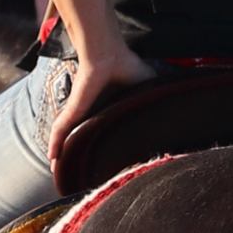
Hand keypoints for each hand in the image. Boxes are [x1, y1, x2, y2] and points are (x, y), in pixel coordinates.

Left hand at [44, 42, 152, 180]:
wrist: (110, 53)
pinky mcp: (73, 109)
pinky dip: (55, 144)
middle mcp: (91, 115)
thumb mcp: (148, 89)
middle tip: (80, 180)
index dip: (106, 153)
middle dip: (80, 161)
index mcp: (107, 112)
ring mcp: (80, 113)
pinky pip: (61, 130)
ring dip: (62, 157)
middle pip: (83, 143)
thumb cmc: (127, 65)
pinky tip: (52, 158)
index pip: (104, 137)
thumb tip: (179, 117)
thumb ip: (156, 105)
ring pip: (67, 140)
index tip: (110, 169)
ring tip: (58, 175)